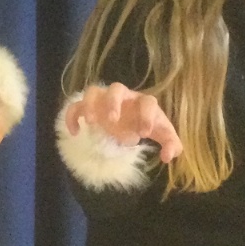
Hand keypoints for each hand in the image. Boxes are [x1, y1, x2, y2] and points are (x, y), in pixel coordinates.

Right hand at [63, 83, 182, 162]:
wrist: (132, 119)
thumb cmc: (147, 124)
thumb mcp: (163, 134)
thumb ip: (172, 144)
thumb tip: (168, 157)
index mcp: (143, 102)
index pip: (147, 101)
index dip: (147, 116)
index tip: (144, 135)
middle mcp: (123, 97)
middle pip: (117, 88)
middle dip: (113, 102)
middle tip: (113, 120)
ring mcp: (104, 100)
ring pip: (93, 91)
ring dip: (90, 104)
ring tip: (90, 122)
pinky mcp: (91, 107)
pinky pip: (76, 106)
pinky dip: (72, 116)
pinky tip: (75, 132)